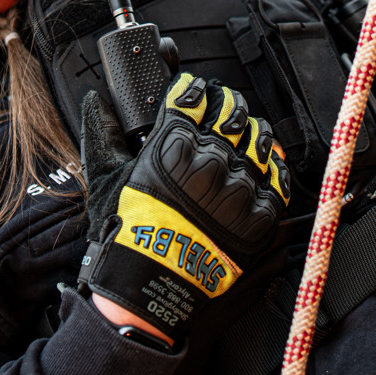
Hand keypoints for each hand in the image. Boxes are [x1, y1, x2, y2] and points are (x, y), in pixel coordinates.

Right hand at [78, 73, 290, 343]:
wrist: (149, 286)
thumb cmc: (126, 233)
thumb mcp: (104, 177)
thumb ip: (104, 133)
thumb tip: (97, 101)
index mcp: (172, 145)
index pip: (195, 95)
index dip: (196, 89)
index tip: (196, 94)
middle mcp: (209, 161)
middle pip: (234, 112)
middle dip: (228, 107)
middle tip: (224, 113)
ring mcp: (238, 188)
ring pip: (261, 140)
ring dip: (254, 134)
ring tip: (246, 139)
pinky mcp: (259, 216)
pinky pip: (278, 179)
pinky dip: (273, 169)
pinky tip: (261, 169)